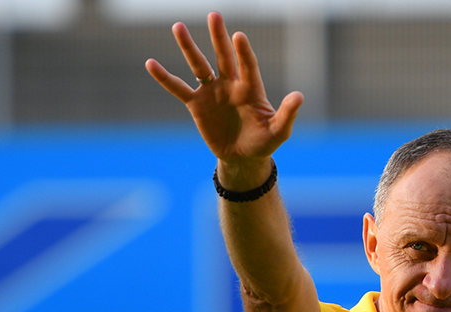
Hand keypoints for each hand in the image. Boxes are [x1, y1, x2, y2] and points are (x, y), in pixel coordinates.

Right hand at [145, 12, 303, 184]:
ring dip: (189, 47)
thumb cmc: (264, 142)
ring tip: (178, 27)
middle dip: (219, 37)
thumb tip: (300, 96)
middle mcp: (230, 85)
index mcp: (251, 88)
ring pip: (199, 65)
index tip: (238, 37)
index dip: (243, 52)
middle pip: (223, 57)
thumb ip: (287, 114)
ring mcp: (212, 92)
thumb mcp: (278, 131)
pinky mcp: (197, 104)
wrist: (243, 157)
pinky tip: (150, 63)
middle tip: (215, 15)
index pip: (248, 66)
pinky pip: (178, 88)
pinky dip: (165, 77)